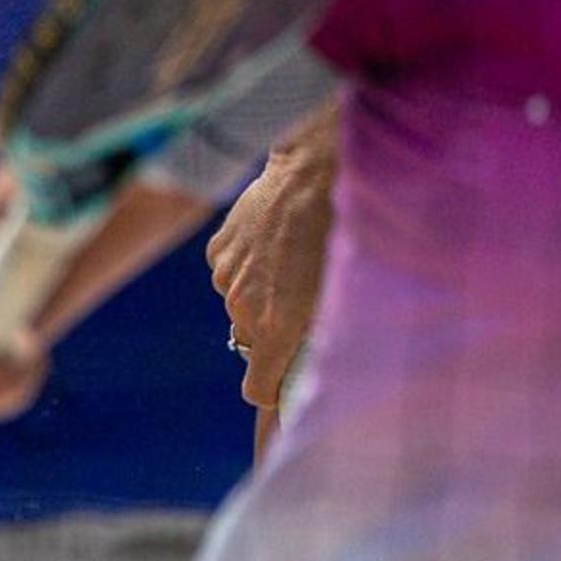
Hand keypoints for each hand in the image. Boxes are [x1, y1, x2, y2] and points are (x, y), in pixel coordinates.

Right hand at [205, 110, 337, 410]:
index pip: (257, 389)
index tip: (285, 382)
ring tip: (292, 260)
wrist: (314, 171)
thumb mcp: (343, 292)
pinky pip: (231, 272)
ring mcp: (226, 276)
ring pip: (241, 303)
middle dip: (274, 330)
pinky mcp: (217, 249)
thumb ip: (324, 336)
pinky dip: (249, 266)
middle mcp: (243, 307)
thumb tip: (324, 365)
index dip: (272, 390)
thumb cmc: (342, 231)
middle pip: (254, 340)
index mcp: (275, 327)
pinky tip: (275, 239)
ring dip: (261, 293)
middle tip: (304, 302)